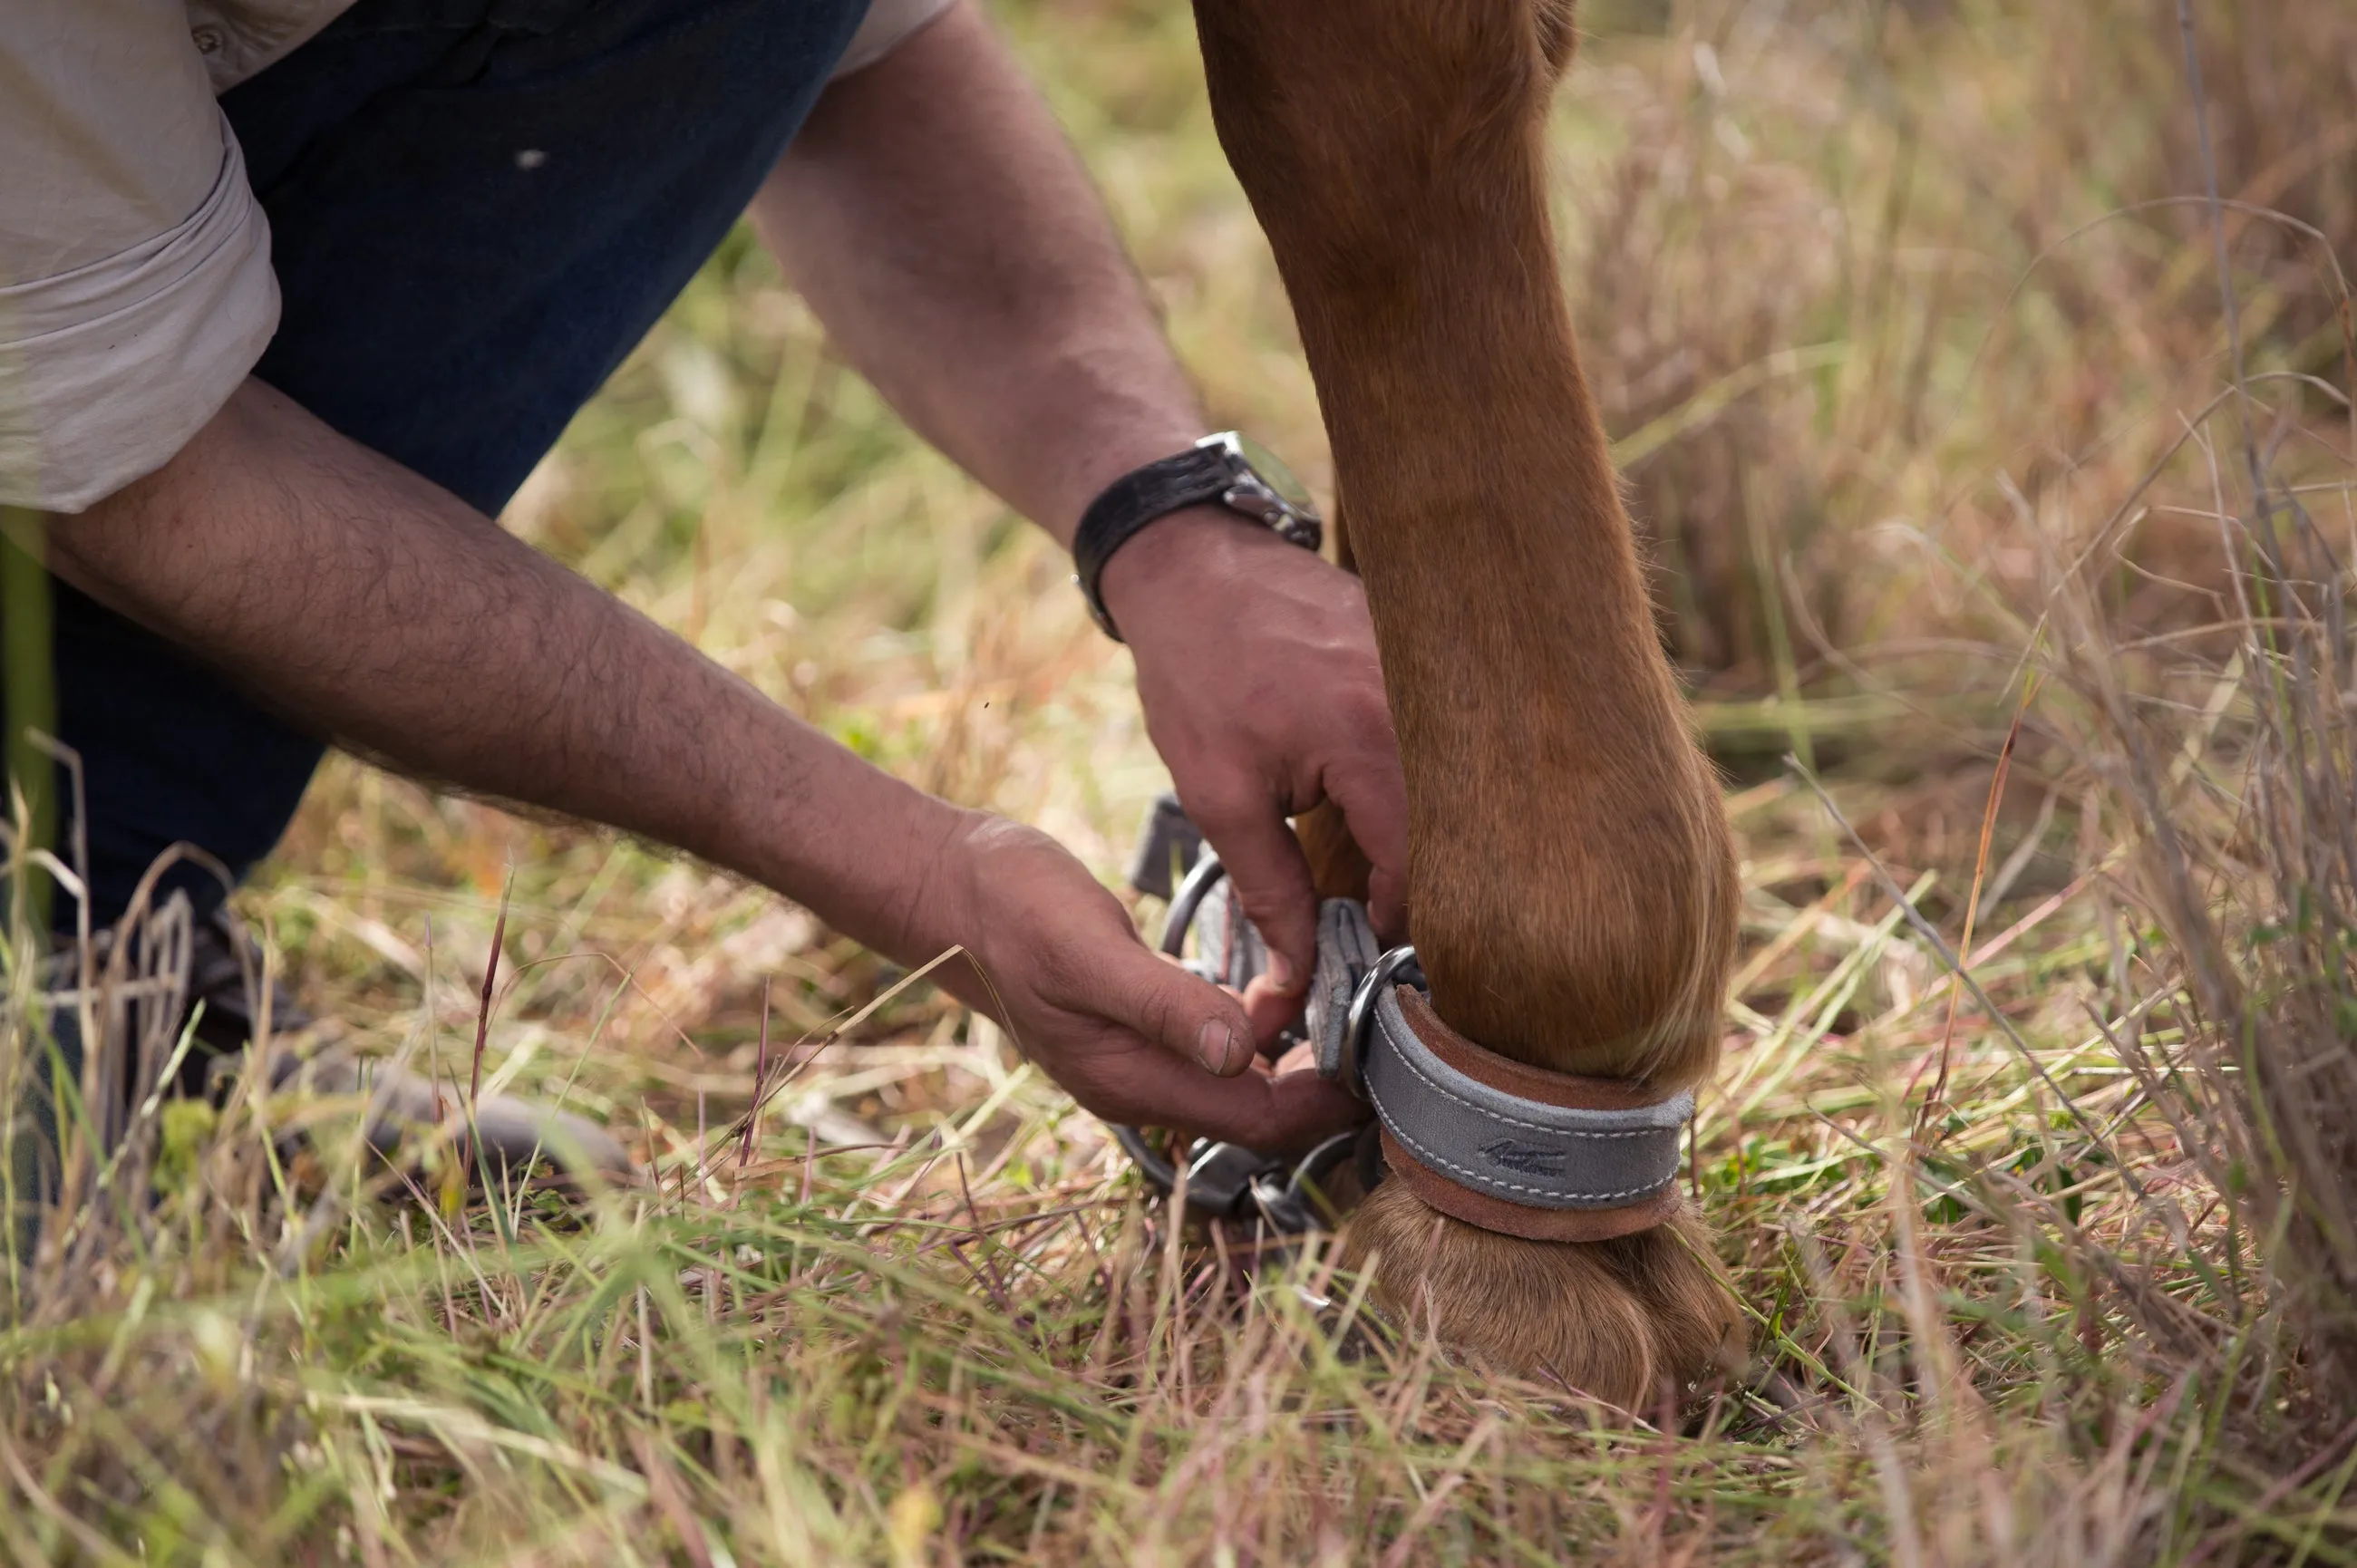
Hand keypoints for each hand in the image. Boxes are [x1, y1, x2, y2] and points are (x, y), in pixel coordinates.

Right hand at [921, 813, 1362, 1151]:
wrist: (949, 887)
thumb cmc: (1013, 909)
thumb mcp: (1091, 949)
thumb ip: (1165, 1004)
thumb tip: (1241, 1054)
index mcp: (1130, 1080)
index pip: (1258, 1124)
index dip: (1327, 1103)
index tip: (1383, 1060)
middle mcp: (1139, 1085)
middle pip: (1260, 1118)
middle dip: (1327, 1091)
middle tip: (1390, 1037)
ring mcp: (1136, 1060)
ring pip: (1243, 1089)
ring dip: (1302, 1065)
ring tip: (1358, 1014)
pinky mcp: (1138, 1028)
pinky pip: (1219, 1055)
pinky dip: (1266, 1038)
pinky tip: (1294, 998)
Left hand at [1100, 510, 1409, 1028]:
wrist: (1191, 564)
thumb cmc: (1196, 672)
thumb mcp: (1218, 794)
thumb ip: (1270, 890)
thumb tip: (1296, 977)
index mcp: (1368, 738)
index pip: (1420, 861)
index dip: (1398, 919)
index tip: (1366, 946)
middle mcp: (1420, 701)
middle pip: (1455, 826)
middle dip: (1425, 882)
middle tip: (1381, 914)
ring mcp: (1432, 668)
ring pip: (1458, 783)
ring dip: (1430, 831)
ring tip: (1386, 861)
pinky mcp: (1427, 652)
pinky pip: (1448, 736)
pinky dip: (1428, 779)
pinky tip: (1392, 797)